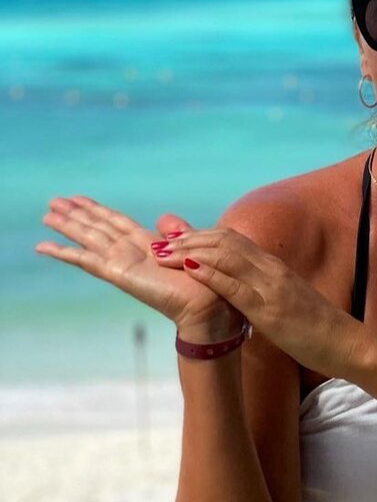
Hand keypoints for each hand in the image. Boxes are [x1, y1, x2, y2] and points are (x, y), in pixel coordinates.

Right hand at [35, 196, 241, 341]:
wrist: (207, 304)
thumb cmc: (203, 279)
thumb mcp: (190, 246)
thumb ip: (176, 232)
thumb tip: (165, 219)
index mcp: (148, 243)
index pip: (116, 221)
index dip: (97, 209)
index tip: (77, 198)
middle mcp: (130, 252)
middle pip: (97, 227)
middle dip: (76, 214)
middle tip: (53, 201)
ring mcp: (121, 264)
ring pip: (88, 239)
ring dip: (68, 227)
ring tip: (47, 216)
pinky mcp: (117, 275)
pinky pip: (86, 261)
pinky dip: (65, 253)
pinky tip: (45, 247)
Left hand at [149, 228, 364, 377]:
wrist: (346, 343)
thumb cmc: (317, 329)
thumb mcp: (286, 302)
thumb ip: (263, 292)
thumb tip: (239, 292)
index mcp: (274, 269)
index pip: (234, 241)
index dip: (202, 237)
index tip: (176, 239)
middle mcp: (272, 270)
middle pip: (225, 242)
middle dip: (190, 240)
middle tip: (159, 243)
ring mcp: (272, 287)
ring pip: (228, 257)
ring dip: (192, 251)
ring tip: (164, 253)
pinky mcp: (271, 309)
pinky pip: (237, 287)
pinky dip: (211, 274)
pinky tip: (190, 269)